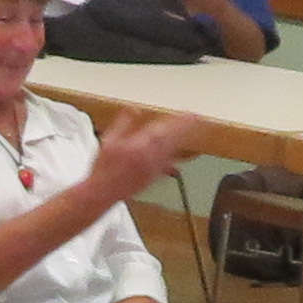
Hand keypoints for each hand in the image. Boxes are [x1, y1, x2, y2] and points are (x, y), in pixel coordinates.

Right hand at [82, 109, 197, 204]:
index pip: (165, 130)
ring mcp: (155, 169)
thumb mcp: (109, 140)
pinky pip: (169, 163)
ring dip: (184, 140)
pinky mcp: (154, 177)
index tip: (190, 113)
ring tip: (193, 130)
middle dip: (187, 128)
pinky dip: (176, 155)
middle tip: (199, 119)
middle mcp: (152, 158)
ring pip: (174, 151)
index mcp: (141, 146)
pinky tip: (179, 152)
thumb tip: (134, 109)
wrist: (102, 193)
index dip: (179, 121)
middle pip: (174, 140)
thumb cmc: (104, 169)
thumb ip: (123, 123)